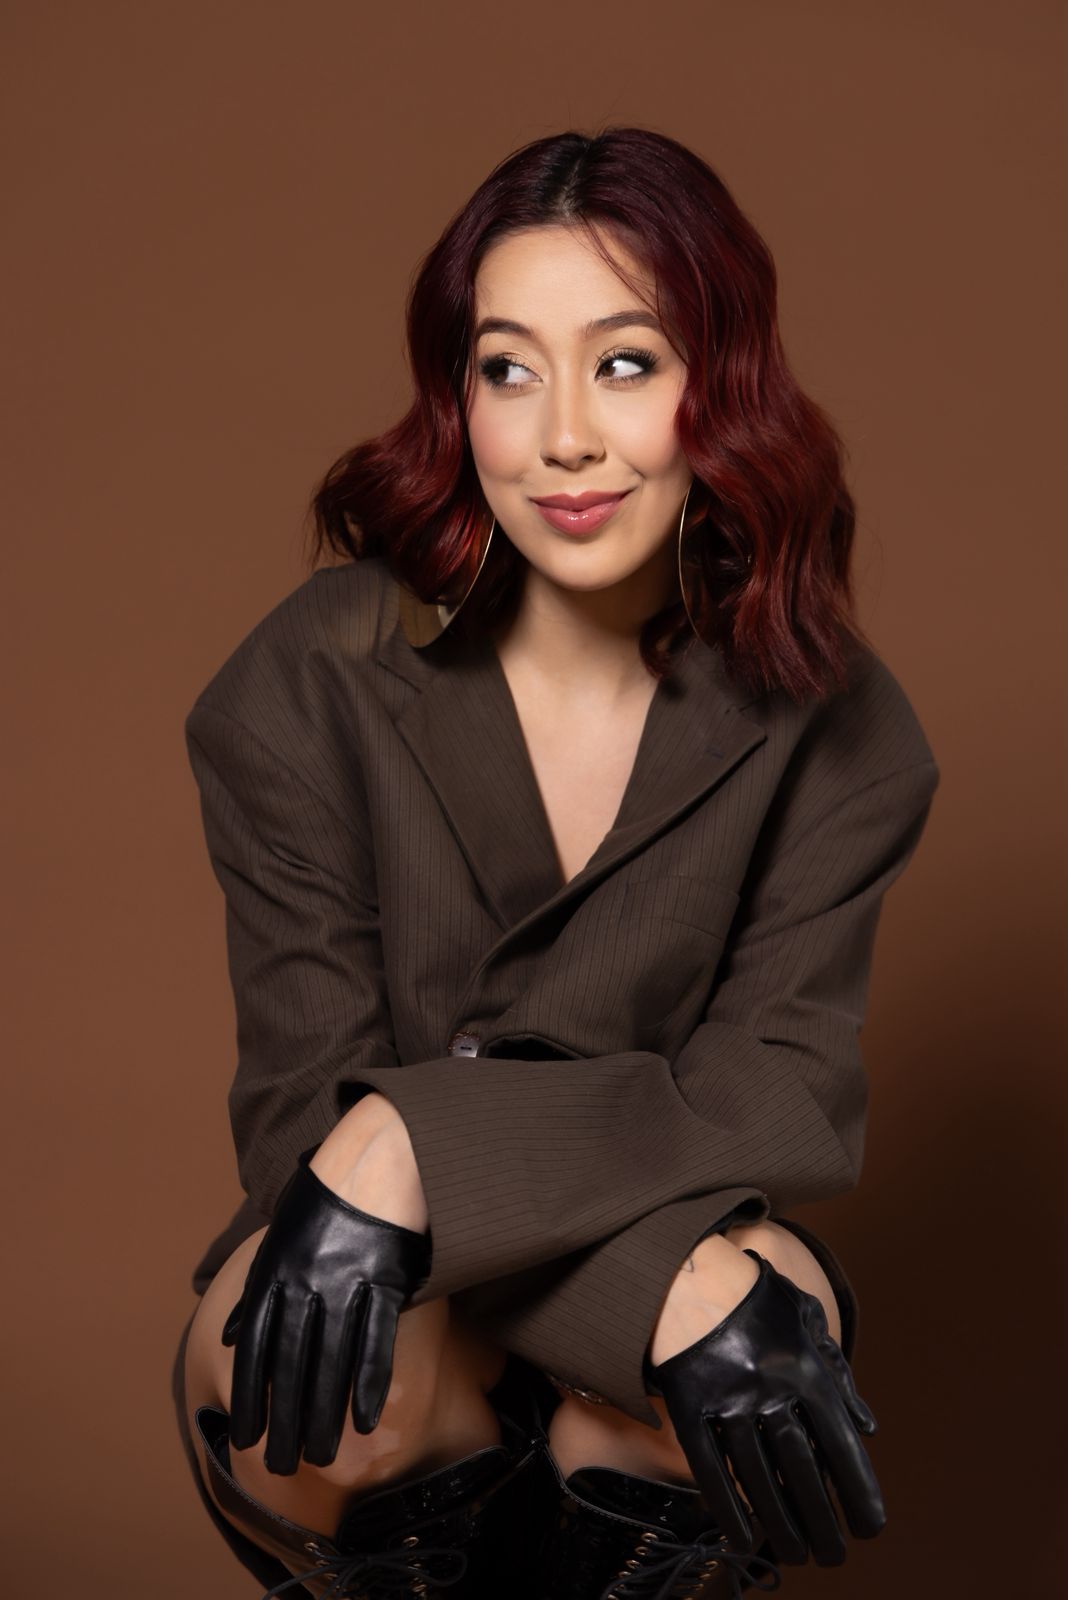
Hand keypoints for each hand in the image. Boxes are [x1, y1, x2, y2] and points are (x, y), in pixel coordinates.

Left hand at [221, 1143, 431, 1474]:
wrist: (379, 1151)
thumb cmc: (328, 1196)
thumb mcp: (280, 1234)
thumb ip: (257, 1288)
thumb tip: (234, 1336)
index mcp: (276, 1270)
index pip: (258, 1347)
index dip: (251, 1395)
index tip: (246, 1438)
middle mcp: (305, 1278)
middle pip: (291, 1362)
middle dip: (283, 1418)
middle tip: (282, 1466)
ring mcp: (345, 1278)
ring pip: (330, 1359)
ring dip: (322, 1413)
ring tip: (319, 1454)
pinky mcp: (385, 1276)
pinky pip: (376, 1338)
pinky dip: (368, 1381)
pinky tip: (362, 1419)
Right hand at [646, 1249, 883, 1565]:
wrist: (685, 1268)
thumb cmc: (753, 1296)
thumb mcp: (805, 1319)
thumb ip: (837, 1374)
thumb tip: (867, 1428)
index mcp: (805, 1367)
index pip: (840, 1445)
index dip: (858, 1492)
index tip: (870, 1528)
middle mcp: (770, 1387)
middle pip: (801, 1472)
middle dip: (822, 1522)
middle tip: (834, 1557)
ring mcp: (726, 1397)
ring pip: (757, 1478)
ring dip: (778, 1524)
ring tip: (795, 1554)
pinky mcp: (688, 1403)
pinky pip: (709, 1466)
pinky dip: (725, 1506)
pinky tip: (739, 1536)